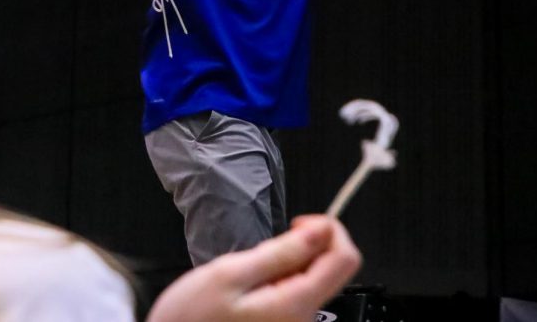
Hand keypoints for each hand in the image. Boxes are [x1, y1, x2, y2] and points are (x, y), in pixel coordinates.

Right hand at [147, 216, 360, 321]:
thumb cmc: (190, 321)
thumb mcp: (229, 273)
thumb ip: (280, 252)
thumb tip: (321, 230)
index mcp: (296, 306)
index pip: (345, 258)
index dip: (329, 229)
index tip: (299, 223)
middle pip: (330, 270)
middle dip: (301, 249)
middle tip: (262, 251)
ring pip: (310, 282)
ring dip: (285, 267)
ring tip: (246, 276)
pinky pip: (294, 297)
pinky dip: (277, 284)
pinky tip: (248, 292)